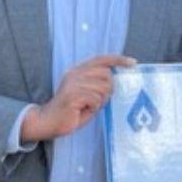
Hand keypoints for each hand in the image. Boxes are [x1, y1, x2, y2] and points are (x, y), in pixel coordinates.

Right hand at [20, 55, 136, 141]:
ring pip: (103, 89)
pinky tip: (83, 110)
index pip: (101, 59)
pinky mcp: (73, 95)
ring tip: (87, 107)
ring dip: (100, 102)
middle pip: (107, 75)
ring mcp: (73, 83)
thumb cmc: (71, 111)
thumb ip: (98, 86)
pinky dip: (94, 108)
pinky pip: (96, 100)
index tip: (133, 63)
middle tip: (96, 102)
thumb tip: (115, 83)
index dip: (118, 59)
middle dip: (108, 90)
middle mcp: (75, 73)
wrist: (48, 121)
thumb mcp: (87, 95)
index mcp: (78, 70)